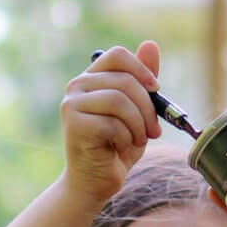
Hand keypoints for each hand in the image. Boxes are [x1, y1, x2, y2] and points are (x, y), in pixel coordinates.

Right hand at [61, 42, 162, 207]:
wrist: (94, 182)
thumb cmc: (116, 146)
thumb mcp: (136, 111)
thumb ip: (142, 81)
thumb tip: (150, 44)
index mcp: (91, 78)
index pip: (117, 56)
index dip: (141, 70)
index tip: (155, 89)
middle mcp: (77, 86)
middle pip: (124, 80)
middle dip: (147, 108)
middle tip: (154, 131)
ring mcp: (71, 104)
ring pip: (120, 101)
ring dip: (138, 126)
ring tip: (137, 141)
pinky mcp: (74, 124)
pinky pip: (113, 124)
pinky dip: (125, 140)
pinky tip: (118, 149)